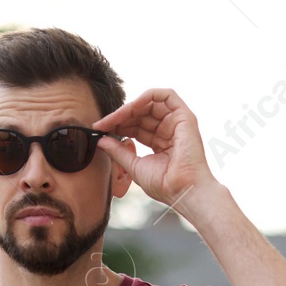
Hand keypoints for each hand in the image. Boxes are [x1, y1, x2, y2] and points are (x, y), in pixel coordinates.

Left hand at [94, 88, 221, 211]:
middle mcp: (169, 131)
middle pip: (141, 114)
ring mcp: (177, 123)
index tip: (100, 129)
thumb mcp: (134, 166)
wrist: (182, 190)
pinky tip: (131, 107)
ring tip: (113, 118)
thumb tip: (100, 140)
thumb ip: (117, 151)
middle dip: (119, 117)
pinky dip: (147, 96)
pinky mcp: (185, 117)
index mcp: (160, 143)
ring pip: (149, 104)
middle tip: (101, 124)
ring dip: (129, 108)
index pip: (136, 127)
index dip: (118, 126)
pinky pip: (166, 95)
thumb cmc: (164, 185)